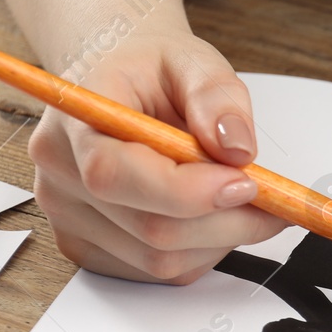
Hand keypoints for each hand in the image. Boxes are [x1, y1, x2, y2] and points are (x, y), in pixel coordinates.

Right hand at [27, 31, 285, 282]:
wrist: (119, 79)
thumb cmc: (149, 70)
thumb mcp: (193, 60)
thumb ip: (218, 97)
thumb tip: (236, 147)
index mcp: (75, 118)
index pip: (116, 175)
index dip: (188, 192)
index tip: (246, 182)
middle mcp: (60, 173)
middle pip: (150, 229)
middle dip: (226, 221)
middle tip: (271, 198)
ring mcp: (69, 217)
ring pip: (161, 260)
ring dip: (219, 239)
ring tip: (239, 198)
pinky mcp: (88, 248)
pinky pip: (158, 271)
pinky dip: (200, 252)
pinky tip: (208, 215)